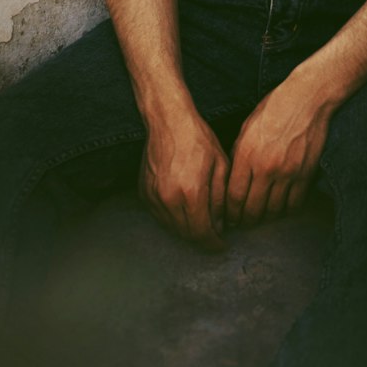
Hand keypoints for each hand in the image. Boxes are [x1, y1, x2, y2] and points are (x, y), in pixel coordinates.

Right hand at [140, 110, 229, 249]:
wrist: (169, 121)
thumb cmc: (197, 139)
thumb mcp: (220, 166)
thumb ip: (220, 198)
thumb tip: (221, 224)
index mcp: (191, 193)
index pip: (202, 233)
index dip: (214, 243)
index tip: (222, 245)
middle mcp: (170, 199)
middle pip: (186, 234)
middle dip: (202, 239)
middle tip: (214, 235)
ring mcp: (154, 197)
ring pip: (171, 228)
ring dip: (187, 231)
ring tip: (201, 223)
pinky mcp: (144, 193)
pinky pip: (159, 217)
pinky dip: (173, 220)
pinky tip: (184, 211)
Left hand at [225, 77, 332, 226]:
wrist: (307, 98)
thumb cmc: (274, 107)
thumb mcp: (247, 127)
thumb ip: (238, 154)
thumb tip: (232, 179)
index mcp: (247, 154)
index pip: (234, 196)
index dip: (229, 213)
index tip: (228, 217)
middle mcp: (266, 167)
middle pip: (252, 210)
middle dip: (244, 221)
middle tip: (242, 223)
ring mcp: (288, 172)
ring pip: (273, 211)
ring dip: (264, 219)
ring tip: (260, 217)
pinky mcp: (306, 174)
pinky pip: (294, 204)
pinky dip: (285, 211)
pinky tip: (280, 208)